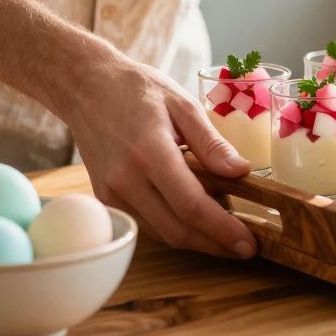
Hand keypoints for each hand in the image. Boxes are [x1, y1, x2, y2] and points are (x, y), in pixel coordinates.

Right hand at [67, 54, 256, 257]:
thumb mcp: (182, 104)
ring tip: (226, 230)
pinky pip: (147, 224)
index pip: (191, 205)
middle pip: (177, 230)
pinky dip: (175, 226)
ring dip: (196, 239)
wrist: (86, 88)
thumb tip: (241, 172)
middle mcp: (126, 179)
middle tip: (245, 247)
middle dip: (215, 244)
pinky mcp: (106, 198)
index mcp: (149, 152)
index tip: (249, 244)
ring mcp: (111, 193)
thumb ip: (211, 142)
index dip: (223, 230)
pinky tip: (196, 217)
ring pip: (162, 233)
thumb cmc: (137, 89)